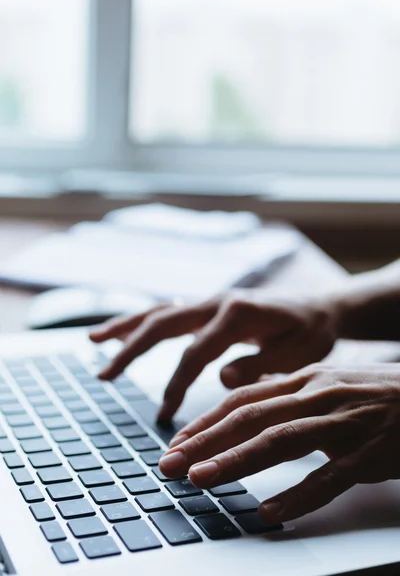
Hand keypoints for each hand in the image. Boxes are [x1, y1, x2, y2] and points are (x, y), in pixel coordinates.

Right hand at [90, 291, 336, 419]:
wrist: (320, 308)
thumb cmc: (311, 333)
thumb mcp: (298, 353)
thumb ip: (260, 365)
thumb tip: (221, 377)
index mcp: (238, 313)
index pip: (196, 352)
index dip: (177, 385)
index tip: (165, 415)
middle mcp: (217, 301)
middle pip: (164, 323)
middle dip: (131, 349)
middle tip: (104, 375)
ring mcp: (210, 301)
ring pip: (159, 311)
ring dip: (125, 327)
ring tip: (93, 342)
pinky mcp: (207, 307)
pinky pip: (168, 312)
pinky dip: (141, 321)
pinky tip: (121, 331)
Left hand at [159, 364, 399, 522]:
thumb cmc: (372, 394)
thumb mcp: (324, 384)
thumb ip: (283, 392)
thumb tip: (238, 399)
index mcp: (303, 381)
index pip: (243, 399)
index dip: (205, 421)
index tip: (176, 442)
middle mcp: (317, 396)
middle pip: (251, 418)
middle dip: (204, 441)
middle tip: (169, 465)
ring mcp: (343, 423)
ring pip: (281, 441)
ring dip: (236, 461)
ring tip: (200, 480)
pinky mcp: (370, 452)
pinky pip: (330, 477)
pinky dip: (298, 495)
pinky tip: (269, 511)